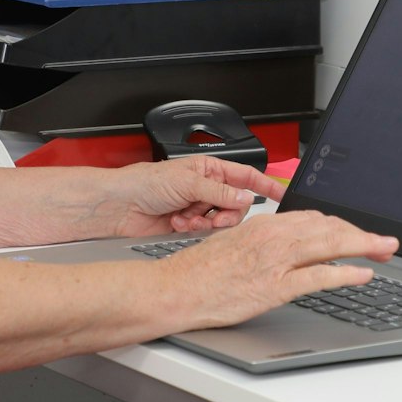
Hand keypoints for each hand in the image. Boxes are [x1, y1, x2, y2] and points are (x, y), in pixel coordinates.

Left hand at [104, 156, 287, 238]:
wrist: (120, 205)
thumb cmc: (145, 182)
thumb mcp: (188, 182)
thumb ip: (220, 192)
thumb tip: (245, 197)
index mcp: (210, 169)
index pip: (246, 176)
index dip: (265, 185)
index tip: (281, 195)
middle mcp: (206, 188)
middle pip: (236, 204)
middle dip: (226, 212)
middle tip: (211, 216)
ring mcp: (198, 207)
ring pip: (222, 221)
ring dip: (206, 221)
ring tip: (187, 217)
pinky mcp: (189, 225)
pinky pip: (206, 232)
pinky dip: (193, 228)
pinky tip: (177, 222)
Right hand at [160, 210, 398, 328]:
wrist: (174, 289)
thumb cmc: (197, 273)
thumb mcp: (233, 244)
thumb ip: (262, 243)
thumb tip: (285, 249)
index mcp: (263, 225)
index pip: (314, 218)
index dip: (343, 225)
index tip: (359, 233)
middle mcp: (273, 237)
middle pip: (329, 227)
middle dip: (362, 233)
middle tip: (385, 242)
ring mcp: (275, 261)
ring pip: (330, 244)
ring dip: (364, 245)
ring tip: (385, 250)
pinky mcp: (274, 286)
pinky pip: (318, 276)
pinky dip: (345, 273)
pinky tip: (362, 274)